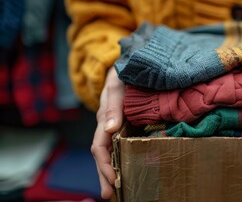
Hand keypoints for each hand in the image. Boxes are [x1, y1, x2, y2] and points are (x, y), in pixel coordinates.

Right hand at [92, 67, 124, 198]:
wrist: (129, 64)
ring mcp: (118, 126)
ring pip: (112, 152)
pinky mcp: (128, 125)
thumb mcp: (117, 85)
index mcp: (104, 118)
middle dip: (105, 175)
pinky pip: (123, 145)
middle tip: (109, 195)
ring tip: (115, 191)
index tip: (114, 179)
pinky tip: (127, 170)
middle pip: (104, 154)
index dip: (105, 164)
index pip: (100, 146)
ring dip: (112, 171)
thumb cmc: (122, 73)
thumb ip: (113, 105)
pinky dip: (122, 160)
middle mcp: (109, 125)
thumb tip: (111, 128)